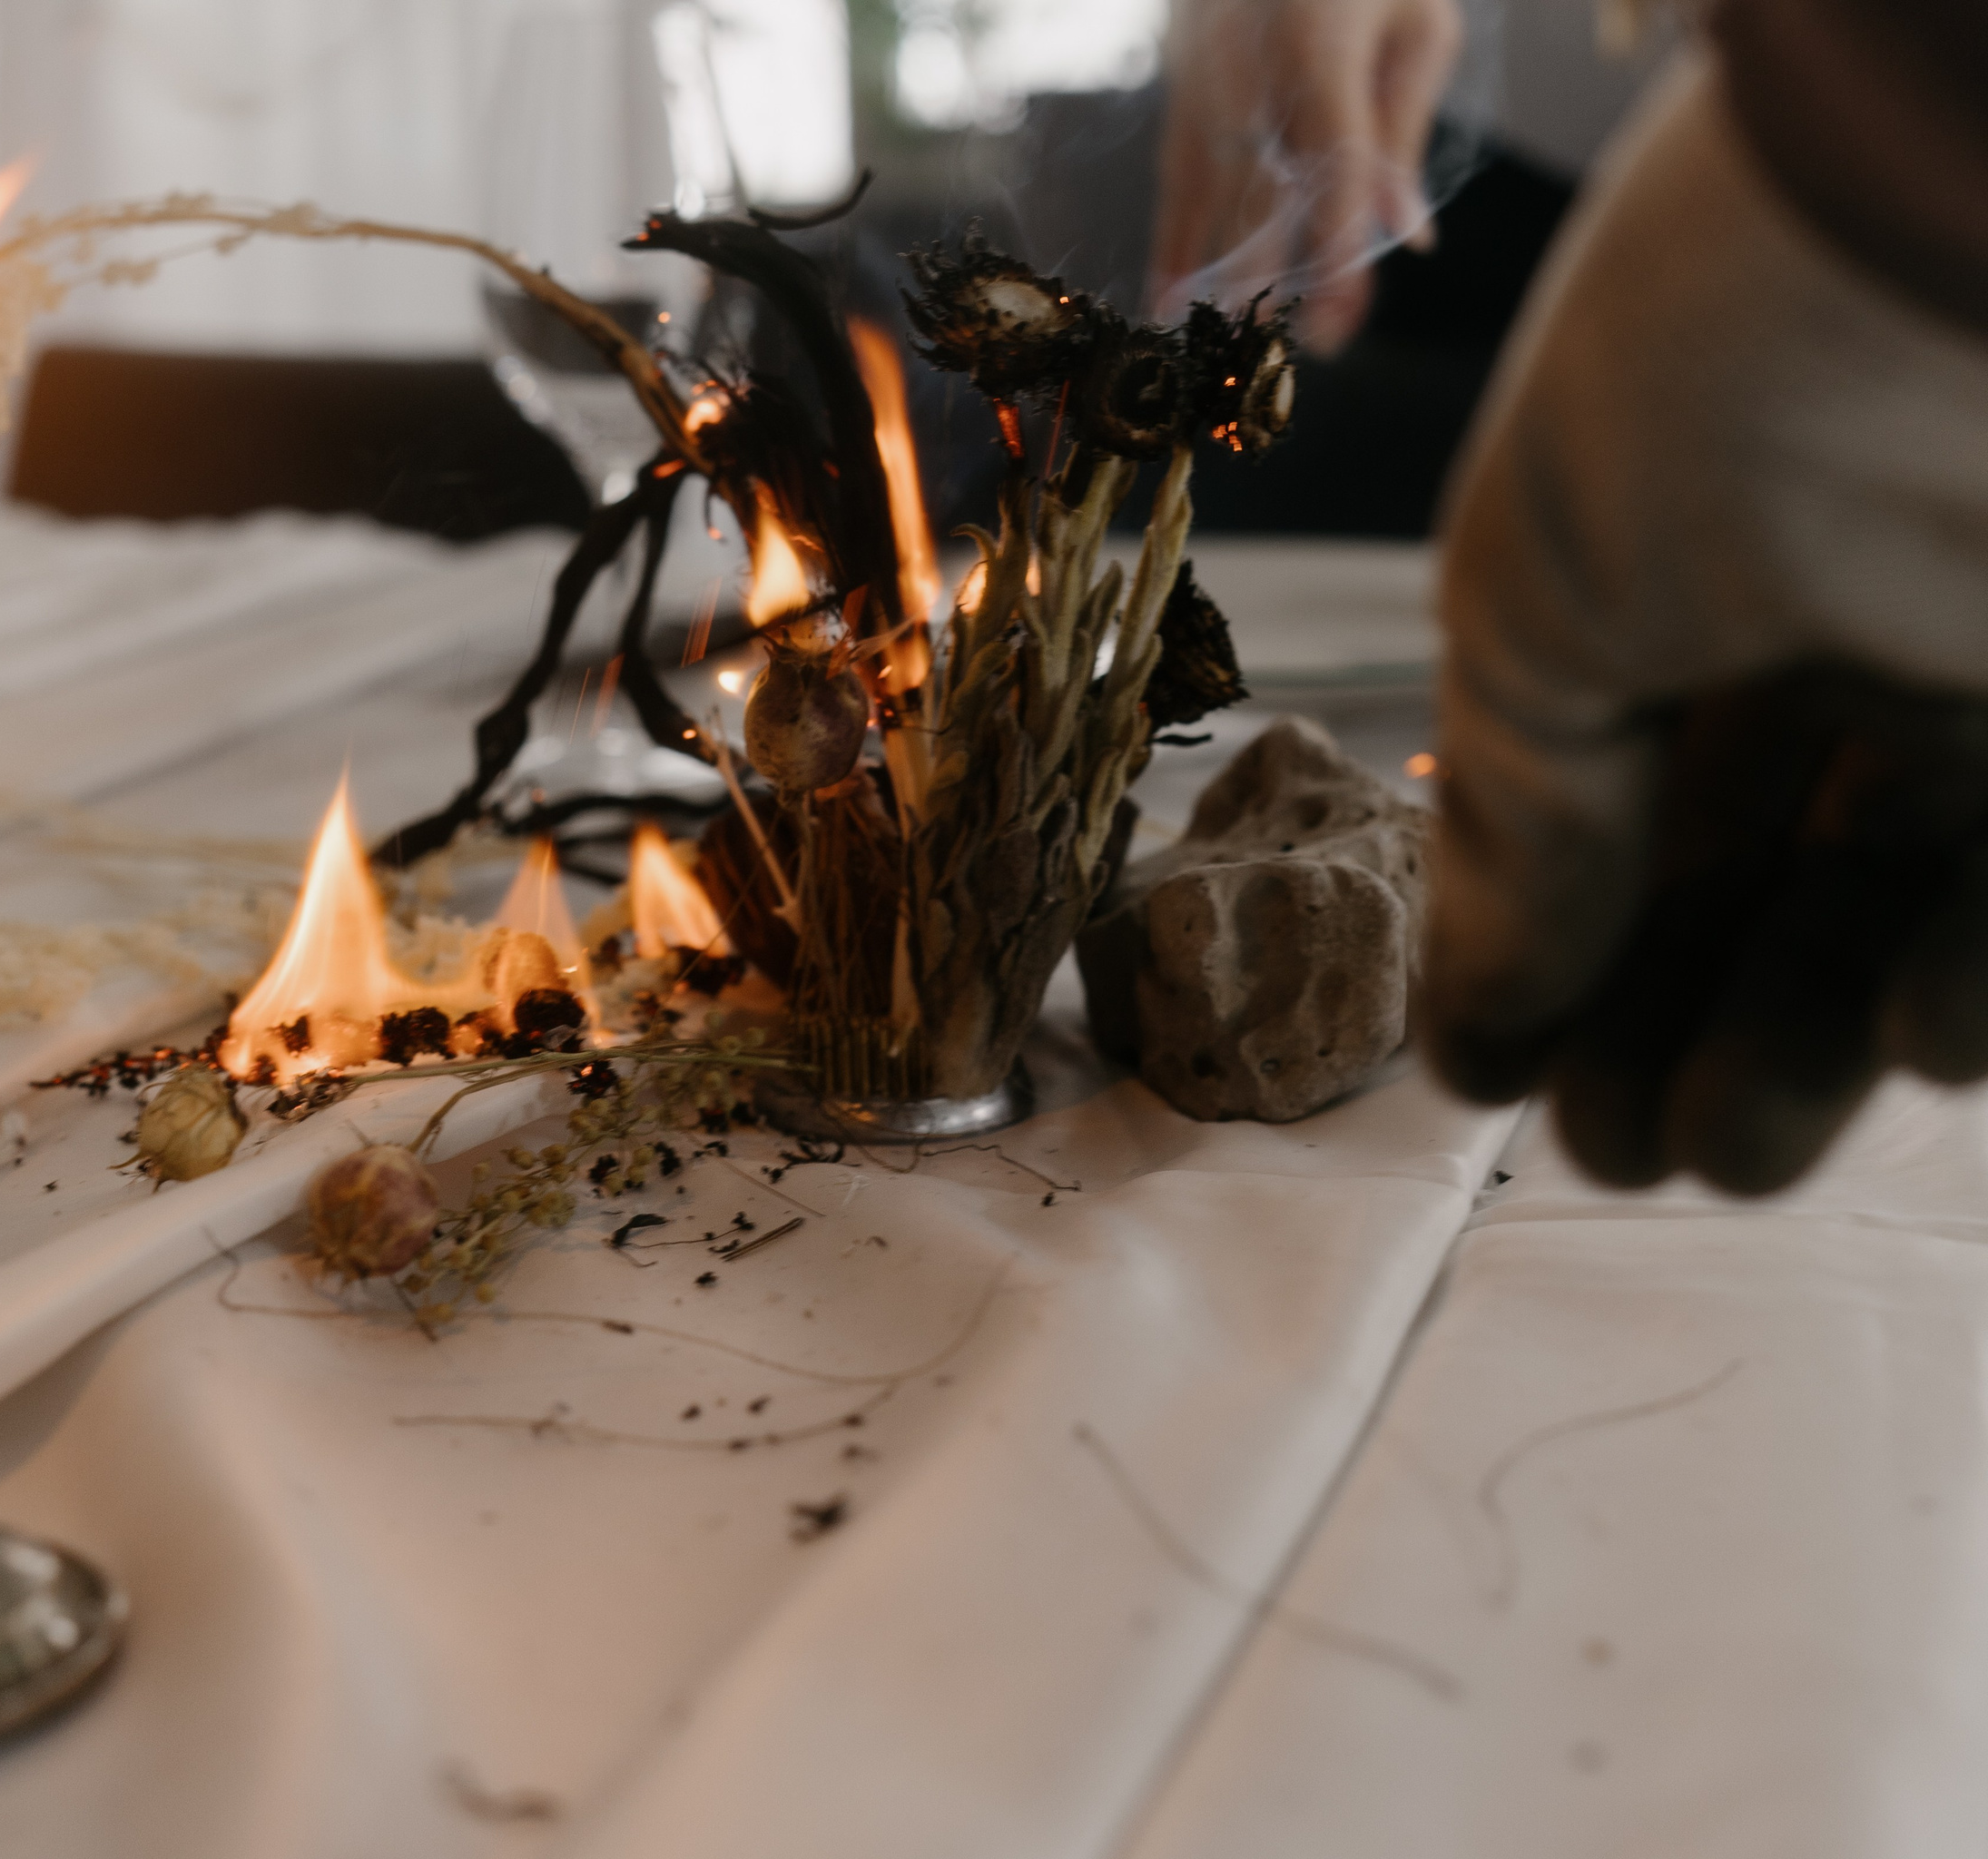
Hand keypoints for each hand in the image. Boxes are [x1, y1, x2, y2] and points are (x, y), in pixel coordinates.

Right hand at [1151, 0, 1461, 351]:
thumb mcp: (1417, 25)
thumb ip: (1404, 133)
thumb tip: (1404, 238)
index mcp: (1319, 49)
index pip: (1332, 177)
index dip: (1337, 258)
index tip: (1345, 326)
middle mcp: (1247, 76)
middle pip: (1261, 205)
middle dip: (1282, 288)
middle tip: (1304, 356)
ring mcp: (1203, 88)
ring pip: (1210, 204)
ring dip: (1226, 284)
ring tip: (1238, 353)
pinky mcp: (1179, 96)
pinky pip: (1175, 187)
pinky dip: (1174, 248)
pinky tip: (1170, 303)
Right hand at [1423, 59, 1987, 1191]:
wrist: (1975, 193)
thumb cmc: (1720, 363)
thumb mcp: (1541, 599)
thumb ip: (1517, 821)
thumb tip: (1465, 1026)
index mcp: (1650, 579)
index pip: (1596, 808)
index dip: (1549, 952)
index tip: (1508, 1084)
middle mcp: (1813, 623)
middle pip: (1736, 876)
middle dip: (1671, 1027)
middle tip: (1624, 1151)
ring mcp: (1960, 661)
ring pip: (1886, 904)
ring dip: (1805, 1046)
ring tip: (1726, 1144)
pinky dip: (1971, 985)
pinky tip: (1912, 1033)